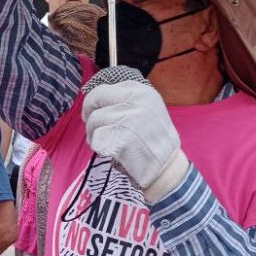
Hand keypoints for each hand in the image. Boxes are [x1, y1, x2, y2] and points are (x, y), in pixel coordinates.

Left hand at [83, 76, 188, 202]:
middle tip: (93, 128)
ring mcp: (130, 117)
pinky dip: (100, 148)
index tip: (95, 113)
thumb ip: (123, 100)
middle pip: (94, 100)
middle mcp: (136, 100)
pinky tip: (113, 152)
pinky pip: (96, 139)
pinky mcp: (123, 137)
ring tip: (109, 143)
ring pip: (93, 121)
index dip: (94, 103)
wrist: (166, 167)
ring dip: (94, 135)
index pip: (102, 89)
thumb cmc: (152, 139)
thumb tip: (92, 100)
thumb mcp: (146, 108)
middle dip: (88, 115)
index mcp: (141, 91)